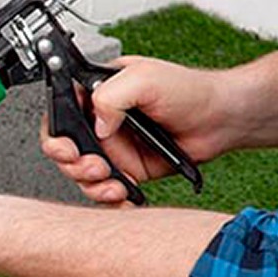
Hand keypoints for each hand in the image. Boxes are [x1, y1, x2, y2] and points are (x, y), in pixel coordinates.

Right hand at [39, 55, 228, 204]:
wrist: (221, 119)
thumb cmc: (189, 90)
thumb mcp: (144, 78)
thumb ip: (110, 96)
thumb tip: (96, 124)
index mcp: (97, 94)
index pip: (58, 114)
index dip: (56, 135)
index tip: (68, 148)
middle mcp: (101, 122)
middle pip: (65, 151)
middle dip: (74, 165)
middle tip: (95, 166)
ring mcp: (113, 148)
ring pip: (82, 175)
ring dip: (93, 184)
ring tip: (114, 181)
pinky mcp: (128, 169)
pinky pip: (107, 189)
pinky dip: (111, 198)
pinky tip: (123, 194)